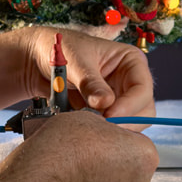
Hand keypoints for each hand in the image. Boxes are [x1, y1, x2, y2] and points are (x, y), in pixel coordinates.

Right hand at [0, 109, 157, 181]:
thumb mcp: (87, 118)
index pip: (134, 139)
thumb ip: (105, 127)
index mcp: (145, 155)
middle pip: (128, 164)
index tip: (97, 136)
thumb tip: (102, 133)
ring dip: (101, 177)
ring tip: (76, 168)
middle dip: (111, 158)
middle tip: (86, 151)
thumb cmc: (63, 148)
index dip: (114, 135)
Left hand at [17, 27, 155, 124]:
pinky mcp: (106, 114)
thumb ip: (90, 82)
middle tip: (99, 126)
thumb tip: (105, 103)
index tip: (109, 116)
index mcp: (131, 62)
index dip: (129, 106)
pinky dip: (97, 131)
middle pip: (143, 111)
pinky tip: (79, 123)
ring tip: (84, 121)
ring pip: (129, 125)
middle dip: (123, 121)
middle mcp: (130, 82)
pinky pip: (110, 130)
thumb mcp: (74, 61)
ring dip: (109, 127)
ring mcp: (119, 100)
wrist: (37, 60)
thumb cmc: (60, 50)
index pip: (143, 89)